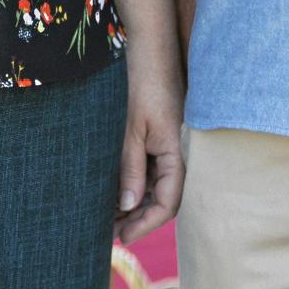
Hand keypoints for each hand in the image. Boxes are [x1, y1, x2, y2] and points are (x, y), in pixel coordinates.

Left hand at [116, 49, 184, 242]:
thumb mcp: (132, 131)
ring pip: (157, 187)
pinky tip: (116, 192)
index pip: (168, 203)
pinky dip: (136, 185)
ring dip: (136, 204)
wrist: (152, 51)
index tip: (122, 237)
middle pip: (164, 200)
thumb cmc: (145, 86)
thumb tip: (127, 207)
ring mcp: (172, 148)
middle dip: (138, 219)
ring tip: (107, 216)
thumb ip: (131, 169)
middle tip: (110, 232)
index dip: (145, 223)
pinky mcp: (163, 140)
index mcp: (180, 155)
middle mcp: (181, 155)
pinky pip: (153, 171)